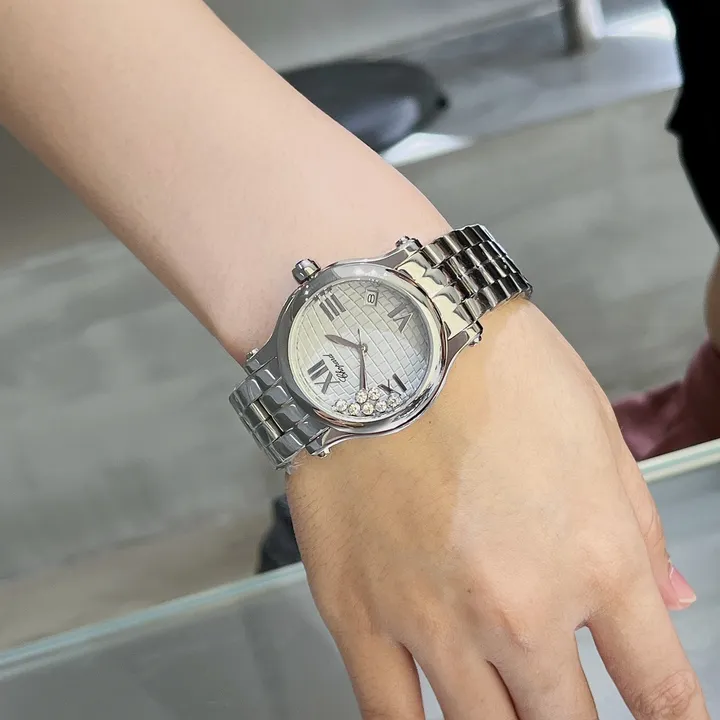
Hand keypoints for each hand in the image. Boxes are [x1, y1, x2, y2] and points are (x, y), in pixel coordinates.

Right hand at [290, 302, 706, 718]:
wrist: (380, 337)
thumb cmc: (489, 365)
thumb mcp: (593, 427)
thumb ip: (638, 527)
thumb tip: (670, 601)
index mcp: (594, 560)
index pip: (658, 687)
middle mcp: (520, 610)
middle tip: (568, 710)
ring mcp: (432, 622)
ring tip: (507, 708)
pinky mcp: (357, 614)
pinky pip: (390, 717)